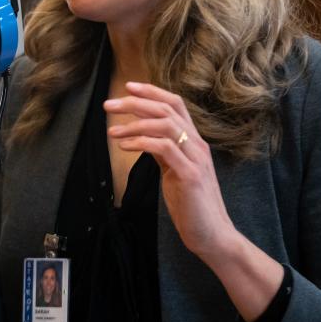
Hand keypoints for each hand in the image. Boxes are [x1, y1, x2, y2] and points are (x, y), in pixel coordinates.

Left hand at [104, 81, 236, 263]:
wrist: (212, 235)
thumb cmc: (191, 205)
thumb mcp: (174, 172)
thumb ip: (163, 152)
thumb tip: (143, 136)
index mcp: (194, 142)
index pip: (176, 105)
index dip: (152, 92)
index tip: (128, 87)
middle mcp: (197, 145)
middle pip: (168, 109)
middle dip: (135, 102)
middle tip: (108, 104)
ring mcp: (196, 159)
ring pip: (166, 124)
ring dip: (134, 123)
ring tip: (112, 131)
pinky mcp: (190, 175)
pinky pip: (164, 148)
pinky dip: (142, 142)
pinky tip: (124, 146)